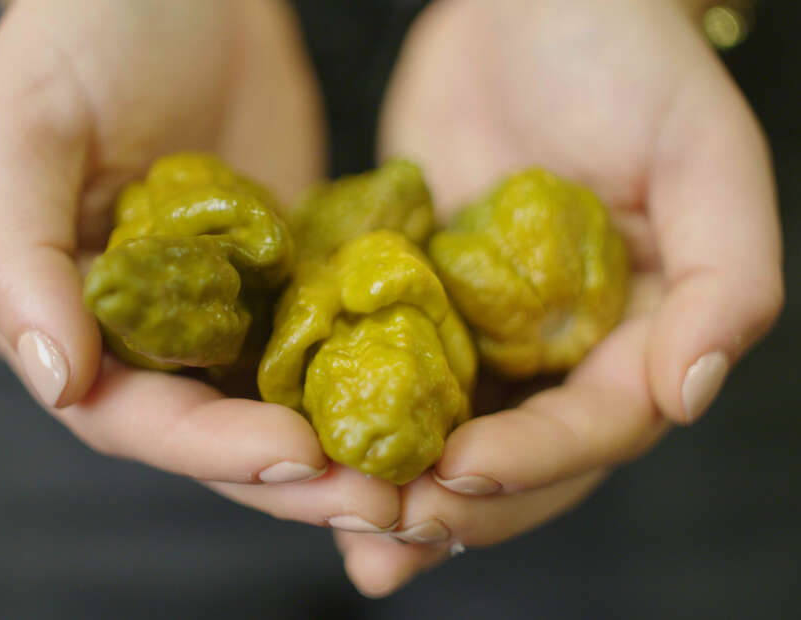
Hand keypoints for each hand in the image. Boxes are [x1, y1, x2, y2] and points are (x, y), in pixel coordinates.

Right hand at [0, 0, 398, 532]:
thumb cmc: (88, 33)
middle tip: (380, 499)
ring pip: (279, 408)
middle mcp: (147, 332)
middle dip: (296, 475)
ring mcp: (224, 311)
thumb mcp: (28, 124)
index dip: (209, 449)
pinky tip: (425, 407)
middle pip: (219, 433)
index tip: (293, 456)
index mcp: (71, 315)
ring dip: (344, 450)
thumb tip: (58, 376)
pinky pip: (327, 344)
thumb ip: (15, 250)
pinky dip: (369, 383)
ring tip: (413, 476)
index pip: (133, 416)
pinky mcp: (286, 283)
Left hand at [337, 0, 783, 595]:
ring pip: (450, 437)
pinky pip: (392, 376)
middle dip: (455, 502)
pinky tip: (311, 456)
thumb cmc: (629, 62)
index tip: (458, 475)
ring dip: (399, 488)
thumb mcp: (704, 156)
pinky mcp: (423, 303)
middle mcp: (562, 352)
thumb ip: (724, 278)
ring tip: (344, 523)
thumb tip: (692, 392)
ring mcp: (488, 334)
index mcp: (637, 336)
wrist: (527, 8)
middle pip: (518, 459)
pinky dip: (359, 422)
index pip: (593, 429)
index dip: (532, 463)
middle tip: (383, 527)